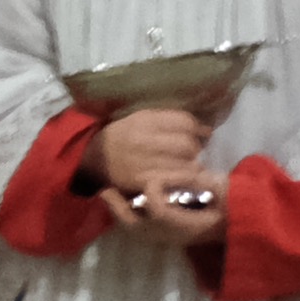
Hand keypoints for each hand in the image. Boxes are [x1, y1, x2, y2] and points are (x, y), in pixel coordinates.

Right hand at [93, 103, 210, 213]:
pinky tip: (182, 179)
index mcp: (146, 121)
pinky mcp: (142, 183)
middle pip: (187, 145)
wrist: (96, 158)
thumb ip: (170, 119)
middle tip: (195, 152)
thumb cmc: (124, 134)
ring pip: (184, 166)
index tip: (203, 133)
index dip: (198, 128)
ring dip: (193, 167)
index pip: (184, 122)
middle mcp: (145, 141)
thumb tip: (203, 128)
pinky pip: (173, 182)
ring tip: (191, 166)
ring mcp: (144, 164)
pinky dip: (183, 181)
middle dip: (196, 148)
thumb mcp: (142, 118)